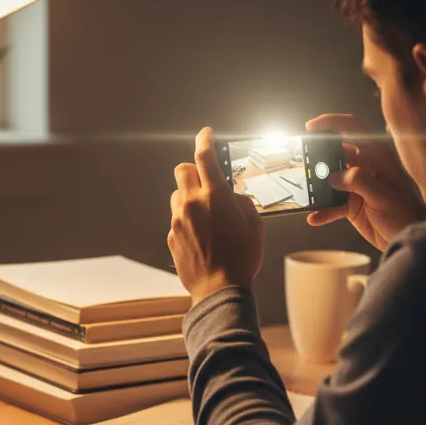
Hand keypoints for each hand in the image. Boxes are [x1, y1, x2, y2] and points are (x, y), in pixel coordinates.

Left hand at [168, 127, 263, 303]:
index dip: (205, 140)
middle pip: (182, 169)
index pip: (205, 157)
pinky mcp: (171, 236)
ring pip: (177, 194)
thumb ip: (241, 201)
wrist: (219, 290)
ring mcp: (178, 220)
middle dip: (193, 170)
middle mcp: (192, 203)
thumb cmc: (242, 258)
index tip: (206, 134)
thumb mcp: (254, 224)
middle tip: (206, 180)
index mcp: (215, 196)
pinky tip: (202, 236)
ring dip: (189, 197)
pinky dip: (187, 220)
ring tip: (205, 214)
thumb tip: (230, 195)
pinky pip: (176, 219)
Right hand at [305, 113, 425, 250]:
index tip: (310, 127)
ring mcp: (356, 185)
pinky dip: (323, 210)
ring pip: (329, 179)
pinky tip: (314, 217)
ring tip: (305, 192)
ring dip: (317, 186)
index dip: (332, 123)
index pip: (353, 128)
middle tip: (302, 164)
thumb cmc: (403, 213)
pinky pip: (331, 204)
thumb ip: (359, 181)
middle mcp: (364, 166)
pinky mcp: (350, 204)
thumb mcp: (383, 195)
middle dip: (317, 157)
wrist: (406, 236)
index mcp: (376, 156)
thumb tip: (334, 177)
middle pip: (335, 153)